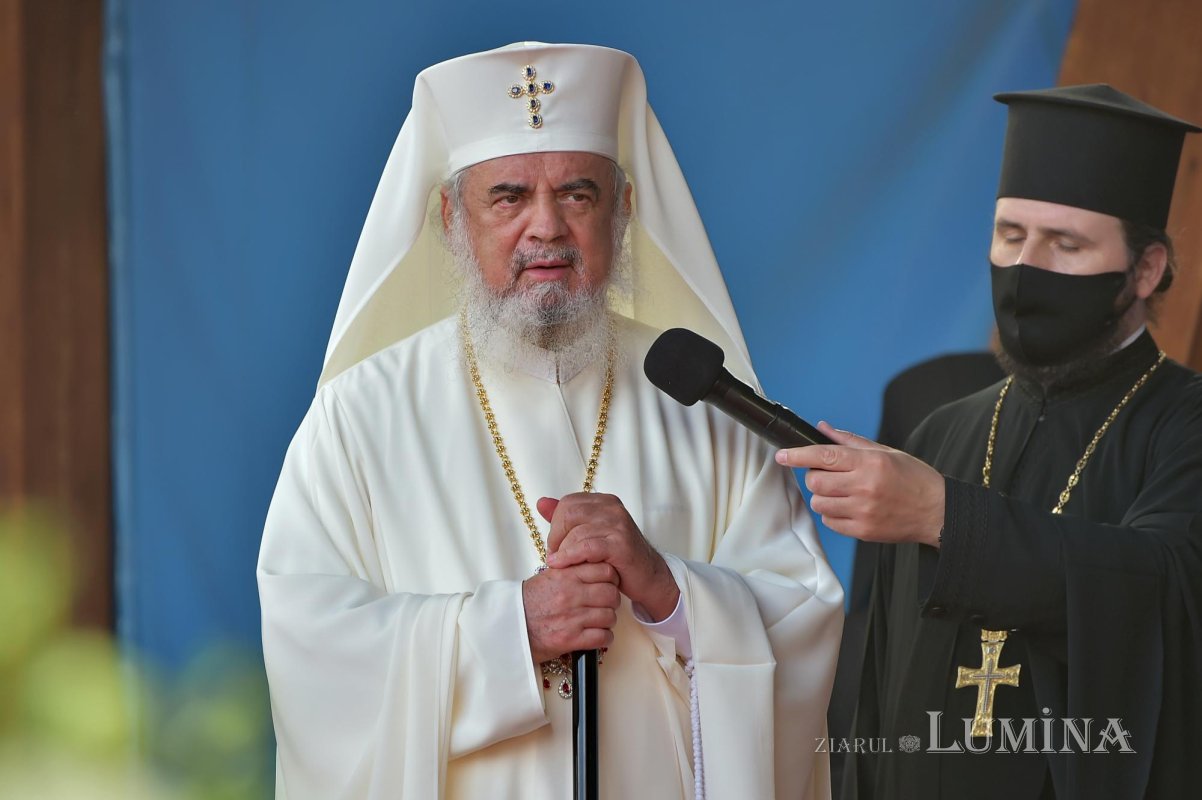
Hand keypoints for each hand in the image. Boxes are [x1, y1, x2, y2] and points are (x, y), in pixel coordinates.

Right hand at [522, 561, 620, 663]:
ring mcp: (572, 618)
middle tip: (605, 604)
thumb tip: (592, 565)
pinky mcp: (571, 639)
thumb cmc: (528, 602)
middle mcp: (571, 595)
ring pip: (609, 616)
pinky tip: (596, 635)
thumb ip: (571, 570)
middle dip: (612, 600)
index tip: (607, 584)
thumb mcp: (548, 577)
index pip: (605, 571)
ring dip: (608, 620)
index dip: (611, 578)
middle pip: (611, 594)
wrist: (509, 626)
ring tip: (599, 621)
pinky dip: (604, 638)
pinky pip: (602, 637)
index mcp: (566, 576)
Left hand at [539, 494, 679, 621]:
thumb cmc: (616, 557)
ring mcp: (618, 524)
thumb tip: (541, 502)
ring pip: (576, 532)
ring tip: (561, 565)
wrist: (647, 576)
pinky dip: (570, 557)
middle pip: (569, 513)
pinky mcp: (620, 544)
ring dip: (563, 552)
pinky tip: (563, 566)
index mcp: (604, 501)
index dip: (556, 525)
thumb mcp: (590, 534)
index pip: (568, 503)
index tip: (555, 545)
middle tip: (556, 555)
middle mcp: (612, 507)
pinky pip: (586, 547)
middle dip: (556, 537)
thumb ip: (566, 518)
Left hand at [775, 421, 944, 546]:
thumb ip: (850, 441)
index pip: (824, 456)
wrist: (937, 511)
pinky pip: (830, 523)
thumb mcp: (886, 452)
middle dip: (814, 478)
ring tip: (843, 493)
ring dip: (824, 497)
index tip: (782, 455)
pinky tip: (850, 508)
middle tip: (829, 476)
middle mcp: (865, 487)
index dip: (798, 455)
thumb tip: (822, 429)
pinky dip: (833, 514)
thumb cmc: (914, 478)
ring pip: (820, 504)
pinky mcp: (864, 531)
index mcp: (870, 463)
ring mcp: (863, 511)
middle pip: (815, 482)